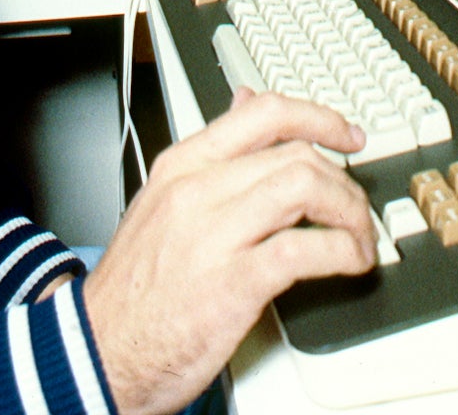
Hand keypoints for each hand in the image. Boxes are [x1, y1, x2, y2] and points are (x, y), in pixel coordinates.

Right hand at [81, 89, 375, 414]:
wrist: (98, 351)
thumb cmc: (133, 288)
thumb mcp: (163, 202)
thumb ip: (211, 156)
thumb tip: (243, 104)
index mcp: (182, 165)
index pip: (264, 112)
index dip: (320, 118)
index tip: (348, 136)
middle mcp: (197, 190)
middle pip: (297, 154)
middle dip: (344, 182)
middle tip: (357, 210)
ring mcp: (213, 234)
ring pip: (306, 188)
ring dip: (351, 213)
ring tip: (359, 239)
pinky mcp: (231, 283)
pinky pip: (304, 249)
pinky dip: (342, 252)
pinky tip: (349, 264)